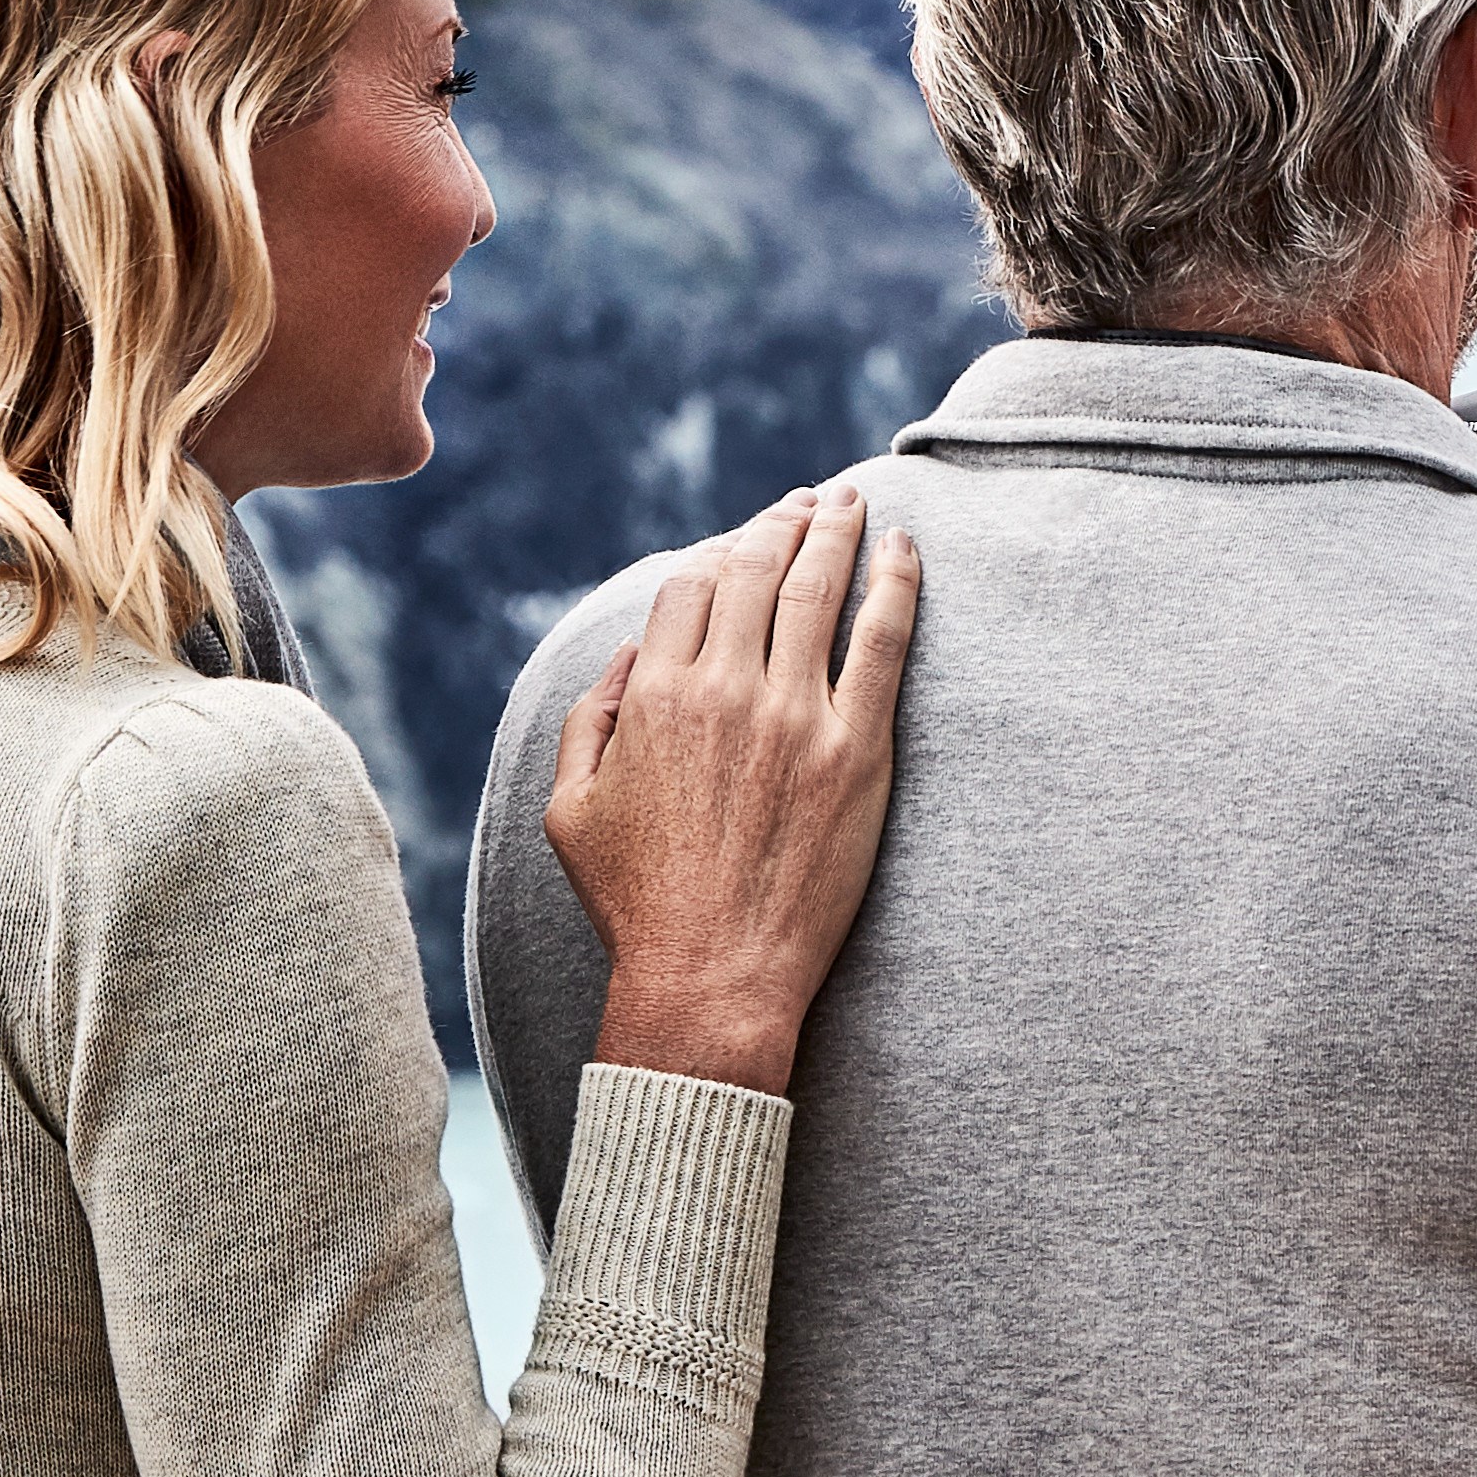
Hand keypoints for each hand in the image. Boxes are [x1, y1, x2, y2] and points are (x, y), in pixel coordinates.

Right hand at [554, 485, 919, 1094]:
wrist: (710, 975)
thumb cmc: (637, 904)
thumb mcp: (570, 809)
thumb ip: (591, 720)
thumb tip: (627, 656)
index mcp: (653, 696)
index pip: (692, 585)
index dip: (721, 553)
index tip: (748, 542)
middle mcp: (722, 689)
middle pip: (757, 570)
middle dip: (786, 522)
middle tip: (814, 502)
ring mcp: (793, 715)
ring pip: (819, 589)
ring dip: (839, 532)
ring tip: (856, 504)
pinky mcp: (857, 749)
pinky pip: (883, 641)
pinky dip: (896, 583)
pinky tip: (905, 551)